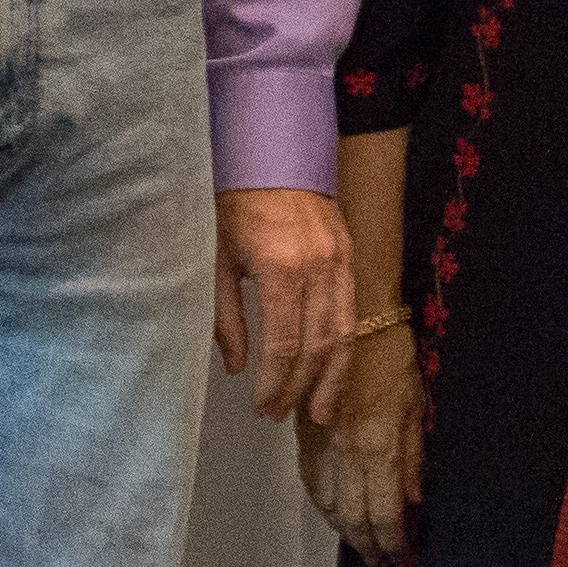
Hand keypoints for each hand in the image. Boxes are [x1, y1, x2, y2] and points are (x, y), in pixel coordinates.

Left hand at [215, 187, 354, 421]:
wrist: (271, 150)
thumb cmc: (233, 203)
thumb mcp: (216, 259)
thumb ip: (226, 316)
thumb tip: (237, 367)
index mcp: (280, 268)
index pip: (283, 344)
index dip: (274, 383)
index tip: (261, 406)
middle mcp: (318, 266)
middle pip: (318, 345)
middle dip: (300, 387)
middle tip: (280, 415)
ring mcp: (339, 259)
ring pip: (344, 331)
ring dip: (332, 377)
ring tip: (319, 411)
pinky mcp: (348, 253)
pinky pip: (352, 309)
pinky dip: (345, 345)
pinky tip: (334, 369)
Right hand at [297, 321, 423, 565]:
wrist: (353, 317)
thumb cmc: (393, 355)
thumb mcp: (415, 403)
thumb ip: (413, 454)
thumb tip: (414, 497)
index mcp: (378, 446)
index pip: (383, 510)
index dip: (392, 539)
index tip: (401, 554)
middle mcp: (346, 451)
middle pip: (352, 514)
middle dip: (367, 542)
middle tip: (379, 557)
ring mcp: (321, 443)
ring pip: (327, 502)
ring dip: (343, 527)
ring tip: (358, 540)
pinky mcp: (304, 431)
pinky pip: (310, 478)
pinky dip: (321, 502)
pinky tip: (331, 509)